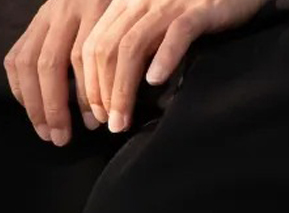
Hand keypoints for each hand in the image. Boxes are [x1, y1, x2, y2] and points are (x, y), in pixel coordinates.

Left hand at [5, 0, 265, 145]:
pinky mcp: (200, 7)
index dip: (88, 85)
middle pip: (107, 49)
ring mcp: (169, 2)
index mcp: (124, 4)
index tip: (95, 117)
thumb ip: (132, 49)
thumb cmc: (194, 11)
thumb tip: (111, 97)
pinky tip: (155, 82)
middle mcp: (140, 0)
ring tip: (122, 121)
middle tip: (107, 125)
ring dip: (123, 89)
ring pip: (133, 45)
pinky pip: (177, 32)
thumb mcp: (154, 25)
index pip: (92, 46)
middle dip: (101, 93)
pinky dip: (164, 57)